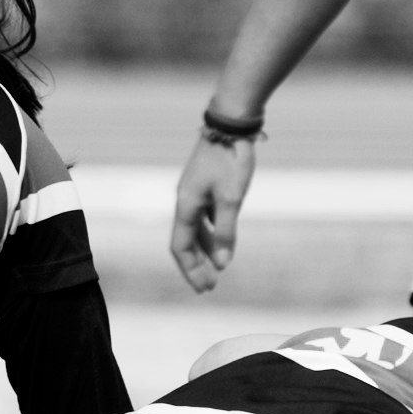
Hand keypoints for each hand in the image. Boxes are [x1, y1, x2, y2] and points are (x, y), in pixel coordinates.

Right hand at [167, 130, 253, 291]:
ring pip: (195, 229)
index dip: (190, 270)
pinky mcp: (205, 185)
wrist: (231, 124)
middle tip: (210, 286)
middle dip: (196, 265)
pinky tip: (222, 240)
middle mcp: (185, 200)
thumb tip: (222, 263)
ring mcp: (194, 192)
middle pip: (185, 241)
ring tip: (217, 268)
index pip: (181, 247)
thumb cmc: (231, 160)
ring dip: (204, 250)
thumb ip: (226, 231)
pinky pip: (203, 217)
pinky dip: (211, 233)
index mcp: (185, 205)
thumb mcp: (231, 199)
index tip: (204, 288)